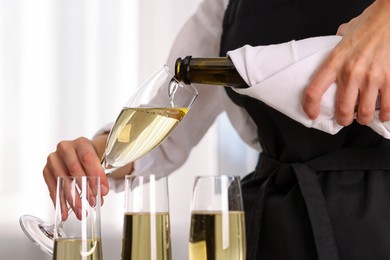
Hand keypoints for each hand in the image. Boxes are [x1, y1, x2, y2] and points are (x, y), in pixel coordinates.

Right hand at [43, 135, 109, 217]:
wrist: (79, 155)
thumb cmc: (91, 160)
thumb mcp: (99, 163)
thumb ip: (101, 177)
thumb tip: (101, 194)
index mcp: (81, 143)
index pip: (88, 159)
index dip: (96, 175)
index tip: (103, 191)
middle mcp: (65, 148)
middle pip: (74, 169)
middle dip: (84, 189)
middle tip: (92, 203)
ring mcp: (53, 159)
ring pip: (63, 181)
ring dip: (72, 199)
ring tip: (80, 212)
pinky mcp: (46, 171)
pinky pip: (53, 189)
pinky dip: (60, 202)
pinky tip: (65, 213)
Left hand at [303, 0, 389, 125]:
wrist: (387, 17)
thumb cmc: (365, 26)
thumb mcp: (340, 38)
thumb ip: (331, 51)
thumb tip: (323, 54)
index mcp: (334, 62)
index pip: (314, 91)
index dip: (310, 108)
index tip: (312, 114)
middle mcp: (351, 72)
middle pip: (342, 109)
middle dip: (342, 120)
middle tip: (343, 119)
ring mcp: (371, 77)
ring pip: (364, 112)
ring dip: (362, 119)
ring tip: (361, 118)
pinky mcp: (389, 78)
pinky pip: (387, 105)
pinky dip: (384, 115)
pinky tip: (381, 115)